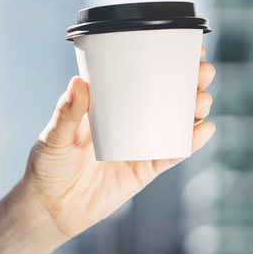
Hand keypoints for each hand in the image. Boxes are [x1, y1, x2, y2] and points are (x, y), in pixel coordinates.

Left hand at [20, 46, 215, 239]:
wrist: (50, 207)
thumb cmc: (48, 164)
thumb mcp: (55, 134)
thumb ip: (67, 112)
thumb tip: (78, 83)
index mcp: (109, 104)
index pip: (140, 75)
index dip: (166, 60)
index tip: (185, 46)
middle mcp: (129, 120)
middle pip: (168, 96)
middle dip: (191, 81)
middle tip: (202, 72)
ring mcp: (140, 144)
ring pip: (176, 123)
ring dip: (195, 108)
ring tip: (202, 100)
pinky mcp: (144, 170)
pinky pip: (173, 154)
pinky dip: (190, 143)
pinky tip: (204, 130)